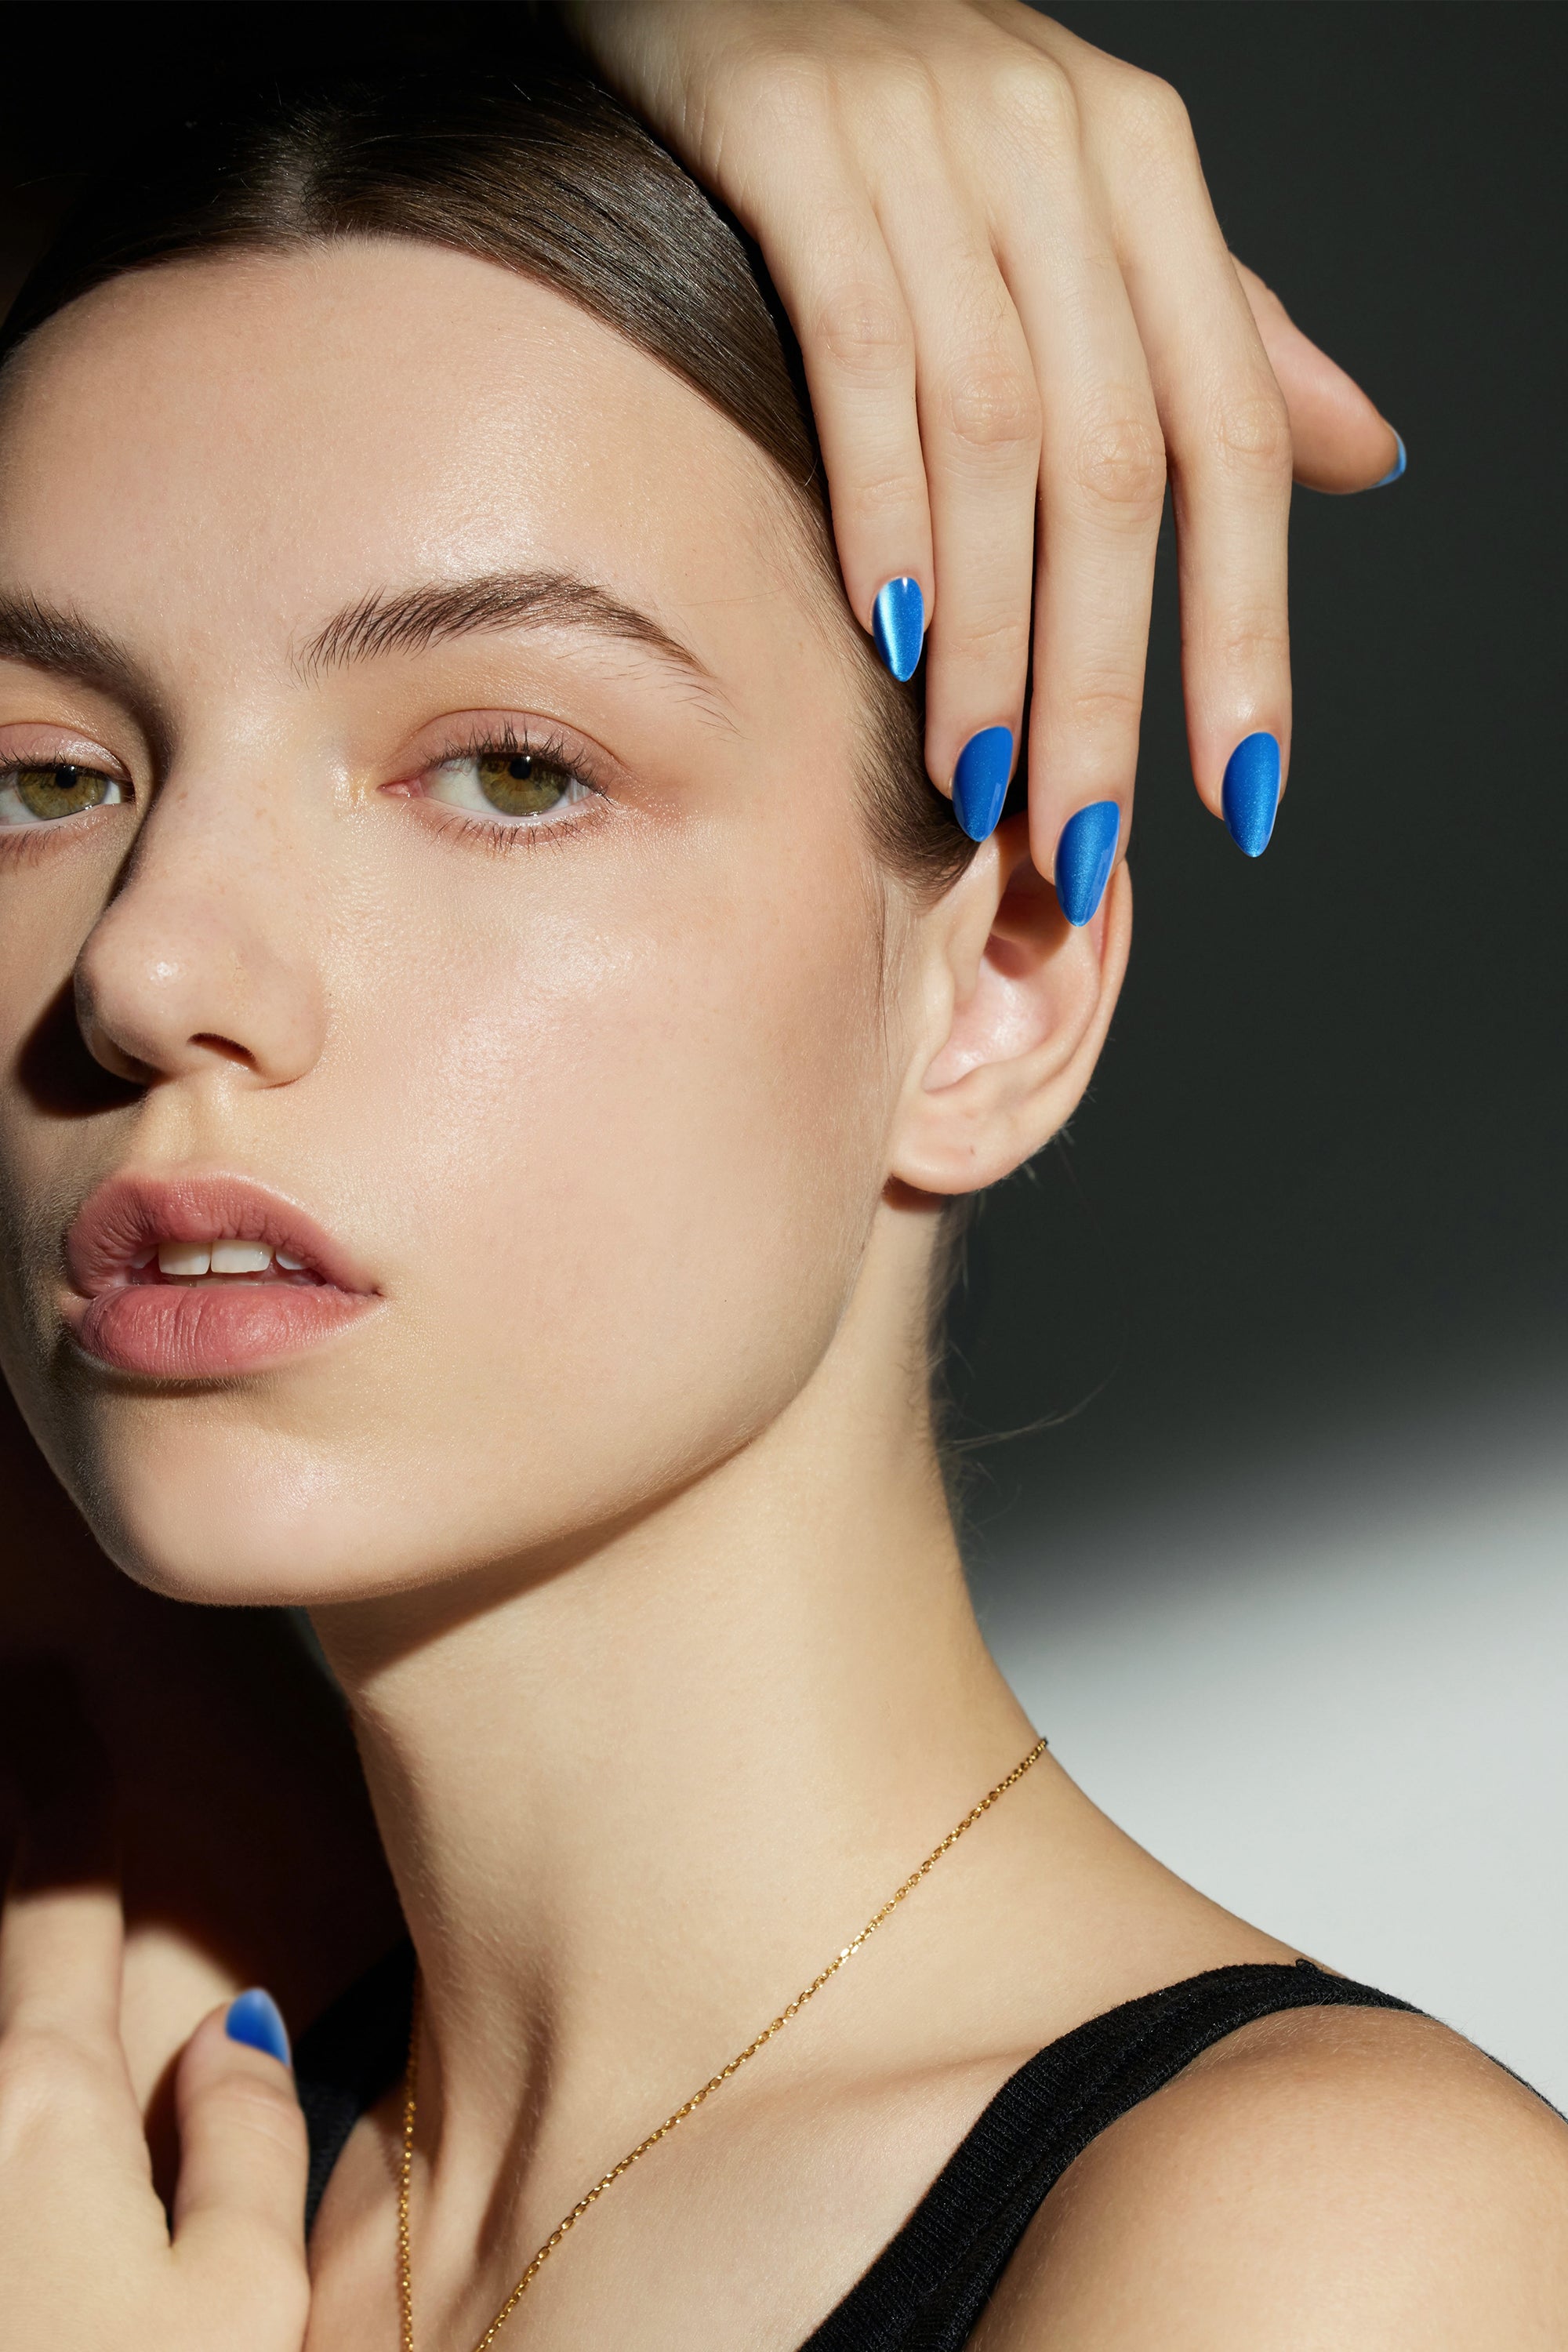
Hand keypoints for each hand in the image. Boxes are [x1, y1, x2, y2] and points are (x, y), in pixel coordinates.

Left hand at [0, 1764, 308, 2351]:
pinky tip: (31, 2037)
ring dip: (7, 1965)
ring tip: (27, 1879)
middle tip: (19, 1740)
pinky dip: (8, 2047)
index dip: (71, 1799)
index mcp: (46, 2109)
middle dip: (8, 1843)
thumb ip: (251, 2147)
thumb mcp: (241, 2307)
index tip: (64, 1704)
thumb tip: (236, 2036)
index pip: (61, 1910)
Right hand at [566, 0, 1402, 903]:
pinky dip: (878, 500)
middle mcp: (1058, 153)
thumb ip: (1225, 334)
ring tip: (978, 775)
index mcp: (1148, 175)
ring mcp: (926, 140)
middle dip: (1104, 678)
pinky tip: (887, 628)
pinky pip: (859, 350)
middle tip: (1078, 833)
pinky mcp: (791, 137)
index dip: (1246, 625)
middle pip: (1116, 465)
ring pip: (992, 434)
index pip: (1232, 435)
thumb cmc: (916, 100)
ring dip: (991, 632)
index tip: (1239, 786)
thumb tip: (1367, 459)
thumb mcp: (1096, 200)